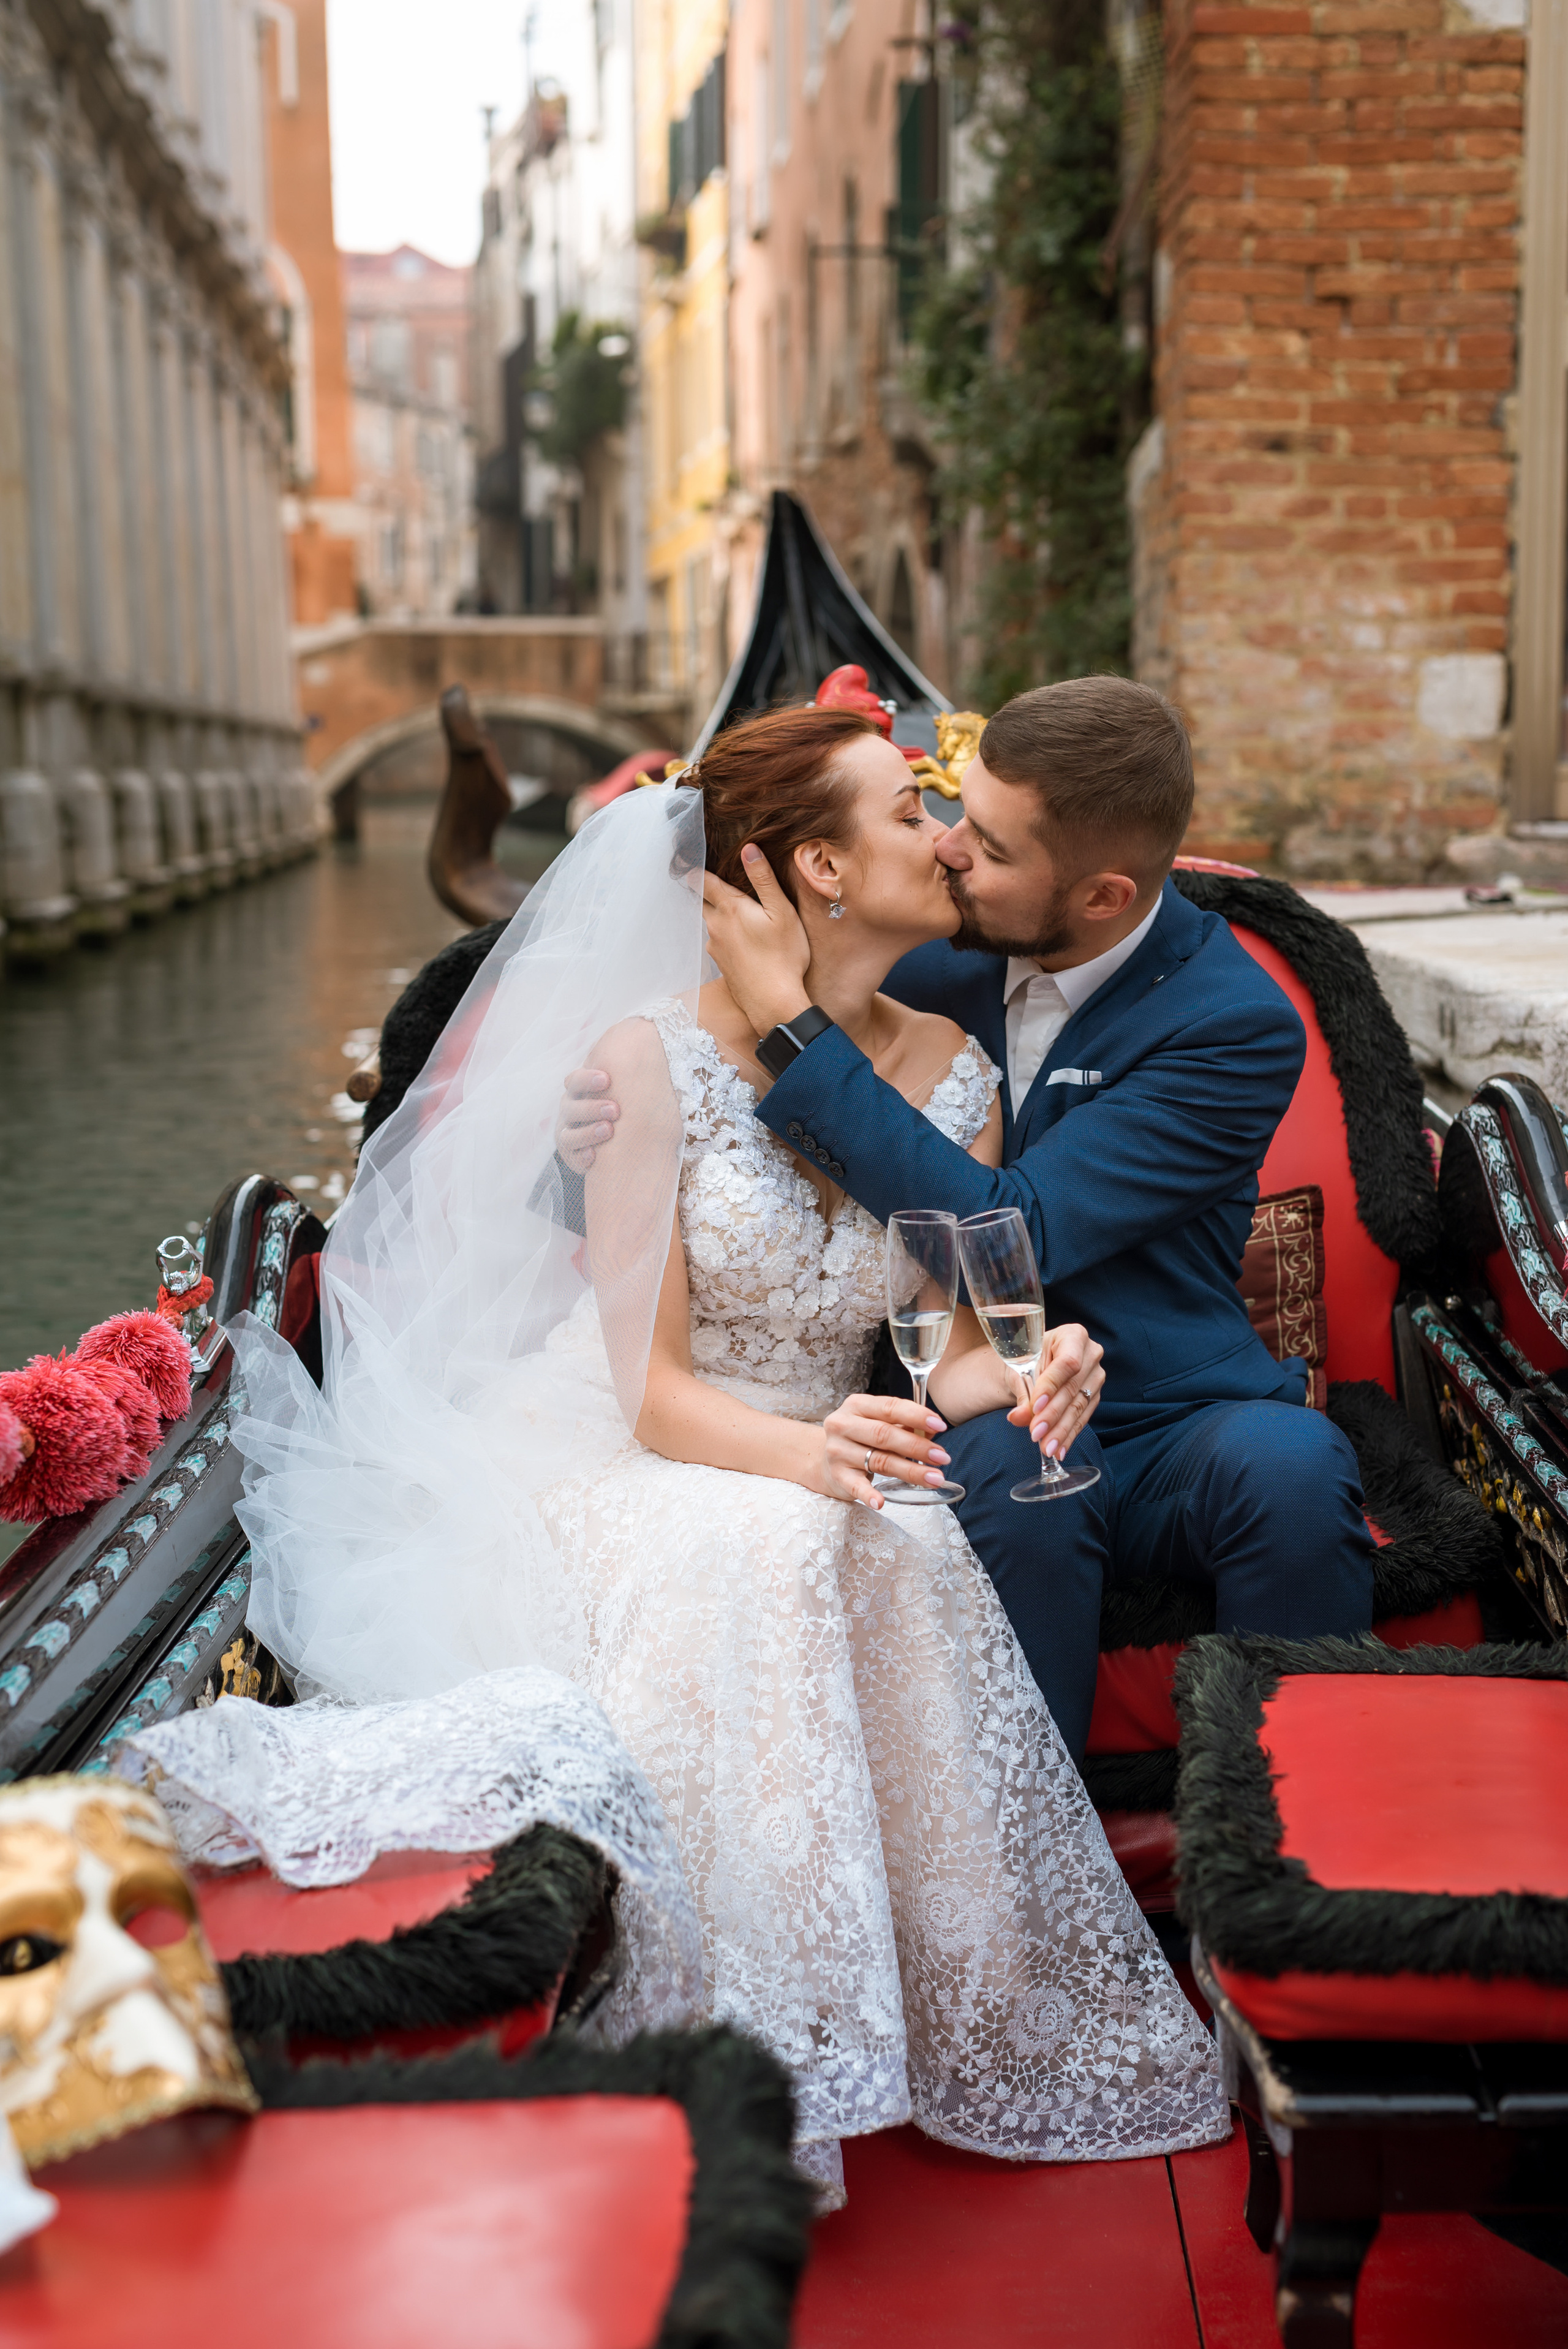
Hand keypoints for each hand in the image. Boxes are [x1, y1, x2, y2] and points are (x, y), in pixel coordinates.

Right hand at [557, 1067, 619, 1172]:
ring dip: (588, 1132)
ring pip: (568, 1133)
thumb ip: (625, 1073)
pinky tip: (593, 1156)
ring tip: (609, 1130)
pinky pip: (571, 1156)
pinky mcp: (571, 1155)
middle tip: (615, 1109)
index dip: (587, 1079)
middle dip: (591, 1107)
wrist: (616, 1138)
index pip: (575, 1081)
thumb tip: (644, 1037)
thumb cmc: (621, 1106)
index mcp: (580, 1091)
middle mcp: (570, 1110)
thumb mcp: (622, 1087)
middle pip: (570, 1106)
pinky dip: (581, 1156)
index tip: (607, 1079)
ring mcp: (568, 1133)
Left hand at [700, 850, 813, 1038]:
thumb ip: (763, 879)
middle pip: (704, 902)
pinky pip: (718, 942)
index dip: (697, 871)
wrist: (773, 1002)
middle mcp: (716, 926)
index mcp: (730, 908)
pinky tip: (743, 942)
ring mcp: (715, 947)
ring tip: (736, 913)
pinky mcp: (720, 964)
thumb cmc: (783, 956)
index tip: (687, 864)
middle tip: (707, 882)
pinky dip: (726, 937)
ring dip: (719, 916)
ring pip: (712, 923)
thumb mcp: (782, 912)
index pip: (705, 882)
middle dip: (705, 892)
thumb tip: (748, 848)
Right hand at [819, 1394, 952, 1508]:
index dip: (916, 1415)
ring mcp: (838, 1451)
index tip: (940, 1426)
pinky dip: (868, 1494)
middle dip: (917, 1446)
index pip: (889, 1407)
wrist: (824, 1459)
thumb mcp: (878, 1423)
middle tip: (942, 1457)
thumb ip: (904, 1424)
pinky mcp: (837, 1475)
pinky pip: (855, 1486)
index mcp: (857, 1405)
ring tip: (934, 1478)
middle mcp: (843, 1425)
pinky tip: (880, 1502)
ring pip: (879, 1460)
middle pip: (884, 1435)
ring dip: (910, 1471)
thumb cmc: (861, 1438)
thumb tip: (932, 1433)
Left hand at [1006, 1324, 1104, 1458]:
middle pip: (1072, 1388)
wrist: (1032, 1364)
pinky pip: (1083, 1418)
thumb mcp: (1019, 1370)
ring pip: (1078, 1406)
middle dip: (1053, 1415)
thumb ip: (1021, 1393)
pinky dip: (1069, 1435)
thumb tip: (1018, 1417)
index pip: (1067, 1363)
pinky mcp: (1095, 1396)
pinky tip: (1059, 1449)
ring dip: (1061, 1430)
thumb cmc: (1026, 1360)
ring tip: (1046, 1448)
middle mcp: (1091, 1353)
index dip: (1051, 1386)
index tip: (1035, 1408)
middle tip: (1035, 1435)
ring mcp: (1096, 1376)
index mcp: (1073, 1335)